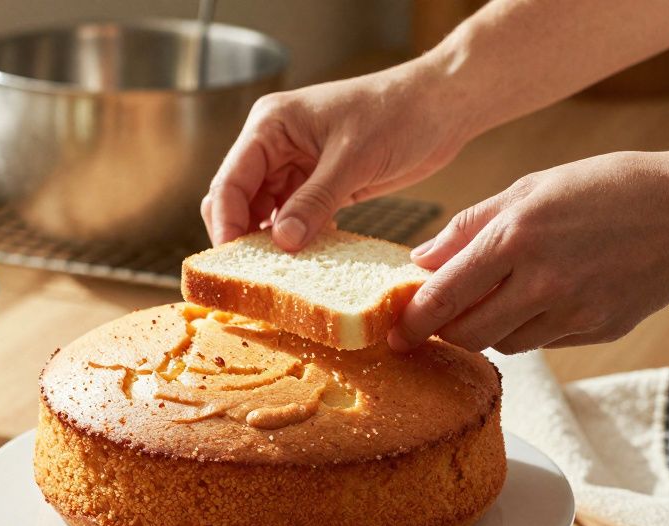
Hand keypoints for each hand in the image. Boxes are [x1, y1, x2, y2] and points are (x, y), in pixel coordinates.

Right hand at [201, 59, 468, 249]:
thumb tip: (282, 242)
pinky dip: (297, 239)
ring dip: (270, 242)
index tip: (234, 261)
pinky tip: (307, 259)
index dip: (227, 223)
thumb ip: (314, 201)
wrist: (441, 107)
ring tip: (281, 273)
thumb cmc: (398, 115)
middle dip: (243, 235)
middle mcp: (274, 145)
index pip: (230, 181)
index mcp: (270, 125)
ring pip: (264, 213)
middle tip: (254, 274)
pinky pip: (293, 219)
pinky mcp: (317, 185)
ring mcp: (295, 166)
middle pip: (239, 200)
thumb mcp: (353, 160)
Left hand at [390, 150, 668, 353]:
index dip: (413, 321)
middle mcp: (541, 281)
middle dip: (446, 333)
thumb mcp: (531, 188)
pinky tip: (546, 299)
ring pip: (505, 344)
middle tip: (439, 322)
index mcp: (515, 236)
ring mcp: (573, 311)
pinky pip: (544, 343)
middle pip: (468, 335)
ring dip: (489, 330)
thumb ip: (469, 226)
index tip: (396, 332)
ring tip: (501, 297)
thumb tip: (421, 261)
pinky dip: (531, 329)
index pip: (444, 296)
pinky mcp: (598, 330)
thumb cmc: (607, 187)